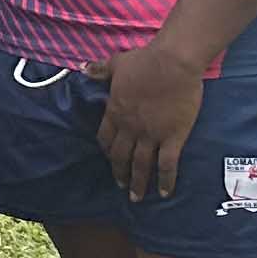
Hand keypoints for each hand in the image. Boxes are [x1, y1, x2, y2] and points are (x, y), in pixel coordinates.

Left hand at [89, 42, 204, 201]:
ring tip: (136, 197)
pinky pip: (167, 164)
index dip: (107, 150)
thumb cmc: (146, 61)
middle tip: (121, 186)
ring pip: (141, 165)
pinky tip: (164, 193)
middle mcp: (130, 128)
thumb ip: (100, 70)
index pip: (106, 138)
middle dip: (119, 173)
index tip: (110, 158)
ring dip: (138, 183)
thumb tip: (83, 68)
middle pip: (121, 156)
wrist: (172, 63)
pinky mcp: (173, 137)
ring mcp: (151, 135)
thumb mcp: (117, 63)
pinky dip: (165, 181)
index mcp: (115, 112)